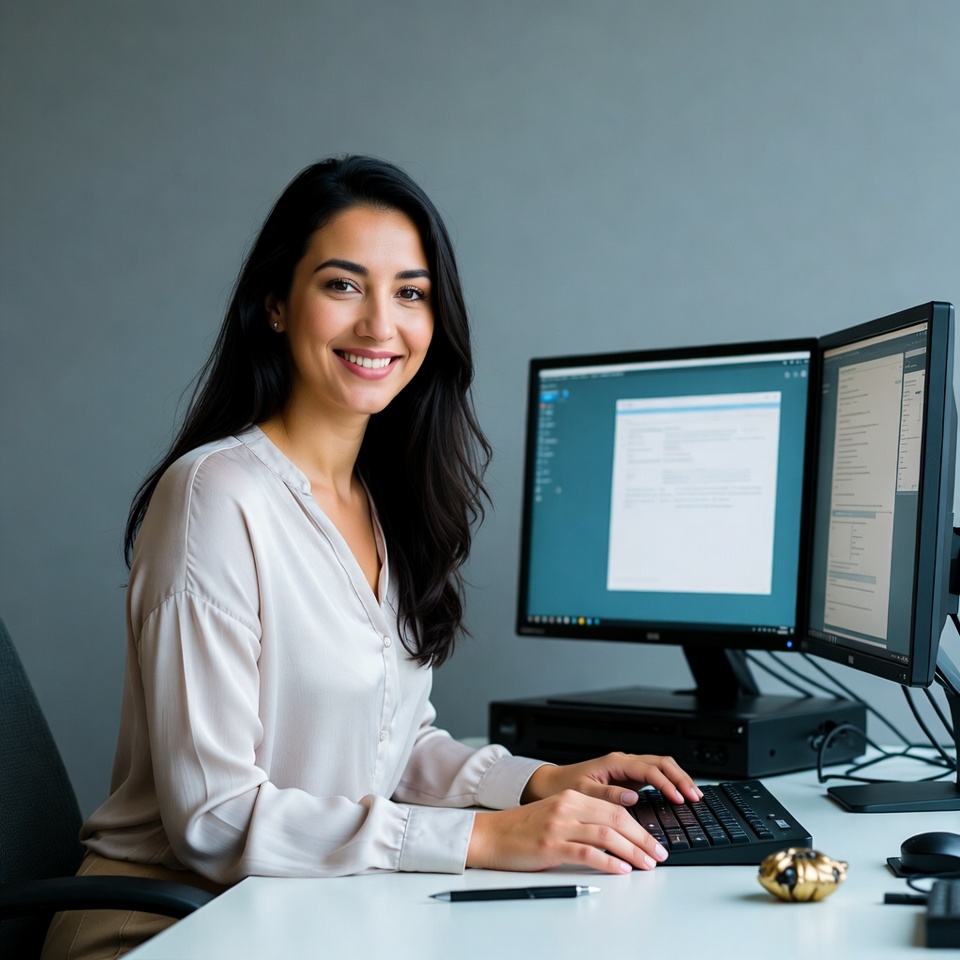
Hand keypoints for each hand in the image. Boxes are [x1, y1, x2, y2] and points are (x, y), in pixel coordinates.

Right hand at [467, 789, 668, 874]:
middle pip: (616, 818)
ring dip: (632, 851)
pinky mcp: (550, 845)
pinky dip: (608, 861)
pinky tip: (621, 869)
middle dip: (642, 837)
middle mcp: (567, 807)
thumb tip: (615, 836)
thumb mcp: (555, 815)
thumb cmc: (521, 829)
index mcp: (571, 797)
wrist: (490, 835)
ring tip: (646, 864)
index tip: (653, 840)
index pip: (614, 807)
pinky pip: (586, 853)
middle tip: (658, 854)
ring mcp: (559, 825)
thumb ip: (582, 819)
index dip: (638, 825)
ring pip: (606, 834)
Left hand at [520, 752, 701, 807]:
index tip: (678, 798)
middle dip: (680, 778)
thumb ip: (606, 795)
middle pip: (661, 763)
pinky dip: (669, 784)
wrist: (550, 785)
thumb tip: (631, 797)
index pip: (649, 769)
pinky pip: (654, 777)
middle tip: (695, 797)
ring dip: (678, 779)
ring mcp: (627, 770)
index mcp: (614, 763)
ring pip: (660, 767)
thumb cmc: (564, 787)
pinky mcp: (627, 779)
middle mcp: (623, 763)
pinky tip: (678, 797)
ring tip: (693, 797)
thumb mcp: (582, 793)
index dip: (666, 783)